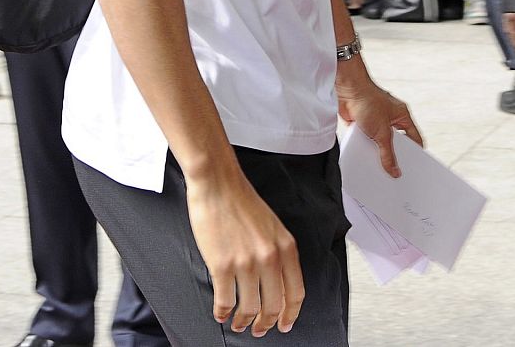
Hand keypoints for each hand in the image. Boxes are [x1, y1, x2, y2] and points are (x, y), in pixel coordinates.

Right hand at [184, 167, 304, 334]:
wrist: (218, 184)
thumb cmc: (242, 201)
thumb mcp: (273, 226)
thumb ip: (278, 253)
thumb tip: (276, 283)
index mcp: (286, 247)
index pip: (295, 292)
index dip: (290, 314)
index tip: (285, 324)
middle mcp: (270, 257)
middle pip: (274, 305)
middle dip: (266, 323)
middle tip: (260, 330)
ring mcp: (246, 263)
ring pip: (249, 308)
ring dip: (244, 322)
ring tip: (239, 324)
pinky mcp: (222, 265)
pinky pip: (225, 300)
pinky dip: (222, 312)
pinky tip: (221, 313)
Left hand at [337, 69, 423, 178]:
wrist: (346, 90)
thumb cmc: (368, 99)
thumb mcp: (382, 132)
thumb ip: (388, 154)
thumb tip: (394, 170)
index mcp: (402, 116)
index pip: (414, 138)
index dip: (415, 152)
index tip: (413, 166)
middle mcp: (390, 118)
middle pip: (396, 142)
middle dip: (393, 154)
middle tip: (393, 169)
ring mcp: (376, 120)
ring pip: (380, 142)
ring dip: (376, 150)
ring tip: (376, 164)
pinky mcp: (362, 123)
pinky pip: (366, 140)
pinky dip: (364, 147)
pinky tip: (363, 155)